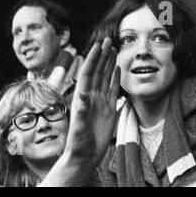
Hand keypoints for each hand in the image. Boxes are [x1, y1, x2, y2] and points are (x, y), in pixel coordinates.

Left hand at [39, 38, 119, 184]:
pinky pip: (113, 90)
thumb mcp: (78, 129)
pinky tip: (117, 68)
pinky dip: (115, 78)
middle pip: (98, 71)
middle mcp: (91, 97)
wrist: (85, 157)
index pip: (88, 74)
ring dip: (108, 63)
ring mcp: (100, 102)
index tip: (98, 45)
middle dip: (102, 55)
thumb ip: (80, 113)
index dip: (93, 59)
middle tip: (108, 40)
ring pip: (105, 77)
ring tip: (113, 49)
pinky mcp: (109, 109)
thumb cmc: (78, 145)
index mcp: (83, 98)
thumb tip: (82, 96)